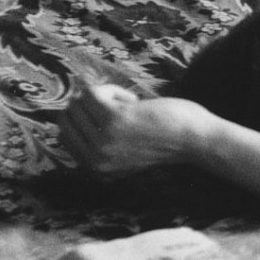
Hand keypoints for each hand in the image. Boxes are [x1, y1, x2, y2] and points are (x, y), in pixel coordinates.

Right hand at [58, 82, 213, 177]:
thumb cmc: (164, 140)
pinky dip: (112, 89)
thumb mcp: (125, 152)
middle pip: (67, 117)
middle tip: (121, 110)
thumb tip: (70, 110)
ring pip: (78, 103)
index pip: (64, 136)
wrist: (195, 139)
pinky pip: (92, 92)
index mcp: (96, 170)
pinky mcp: (113, 118)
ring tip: (130, 106)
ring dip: (104, 97)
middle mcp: (95, 159)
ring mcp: (103, 140)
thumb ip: (97, 143)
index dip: (84, 120)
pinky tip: (134, 101)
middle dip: (91, 107)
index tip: (112, 121)